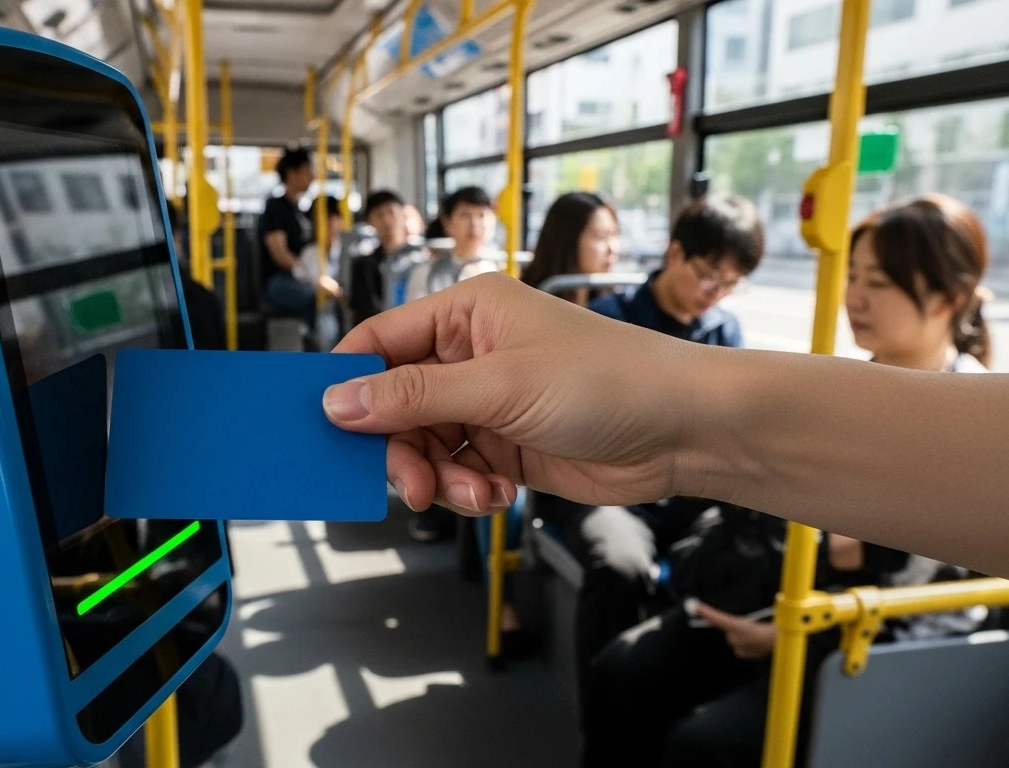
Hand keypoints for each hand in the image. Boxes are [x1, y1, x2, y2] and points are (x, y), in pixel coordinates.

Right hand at [322, 273, 697, 515]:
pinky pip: (456, 472)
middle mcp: (471, 354)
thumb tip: (338, 401)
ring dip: (438, 477)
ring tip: (471, 492)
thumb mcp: (500, 386)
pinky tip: (497, 494)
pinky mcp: (505, 446)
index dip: (348, 383)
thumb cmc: (610, 380)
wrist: (684, 431)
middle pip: (395, 405)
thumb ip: (414, 396)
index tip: (323, 425)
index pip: (380, 342)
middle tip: (411, 484)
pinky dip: (466, 490)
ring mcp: (487, 403)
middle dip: (400, 450)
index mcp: (466, 313)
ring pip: (423, 446)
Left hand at [696, 603, 776, 660]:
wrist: (785, 643)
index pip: (718, 619)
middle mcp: (735, 639)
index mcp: (738, 627)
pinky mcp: (743, 655)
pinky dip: (746, 644)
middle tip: (751, 624)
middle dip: (736, 627)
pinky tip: (758, 642)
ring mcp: (739, 649)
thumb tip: (739, 620)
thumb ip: (745, 620)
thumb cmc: (775, 627)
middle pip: (729, 630)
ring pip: (735, 638)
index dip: (706, 612)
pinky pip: (740, 646)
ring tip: (758, 633)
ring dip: (742, 635)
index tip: (694, 605)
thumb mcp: (761, 618)